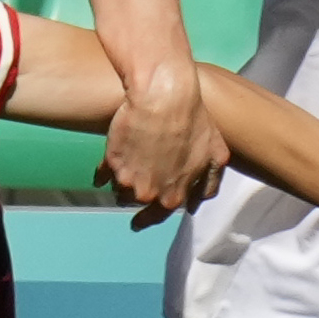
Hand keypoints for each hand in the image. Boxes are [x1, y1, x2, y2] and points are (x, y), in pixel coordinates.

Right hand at [98, 66, 230, 223]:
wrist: (164, 96)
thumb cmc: (194, 121)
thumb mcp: (215, 155)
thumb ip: (207, 184)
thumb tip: (193, 206)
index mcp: (173, 196)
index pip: (158, 215)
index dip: (149, 218)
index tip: (139, 221)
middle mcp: (149, 193)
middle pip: (137, 202)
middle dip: (135, 196)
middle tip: (131, 191)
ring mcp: (128, 178)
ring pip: (120, 189)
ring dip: (122, 183)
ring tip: (125, 171)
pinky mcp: (111, 160)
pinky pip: (103, 174)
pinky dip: (103, 173)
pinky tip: (102, 172)